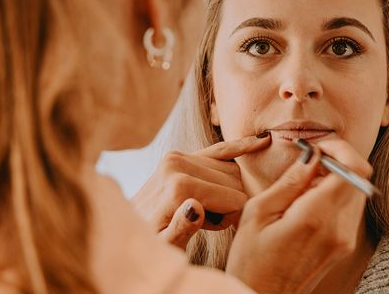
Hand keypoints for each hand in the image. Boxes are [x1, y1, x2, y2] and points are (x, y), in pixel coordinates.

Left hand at [132, 133, 270, 249]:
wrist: (125, 232)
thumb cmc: (150, 244)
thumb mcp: (164, 247)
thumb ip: (180, 229)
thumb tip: (196, 207)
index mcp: (178, 186)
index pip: (234, 199)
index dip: (232, 218)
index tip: (214, 229)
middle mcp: (177, 164)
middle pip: (234, 182)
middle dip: (230, 204)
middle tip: (210, 221)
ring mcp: (178, 156)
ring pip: (231, 168)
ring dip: (228, 190)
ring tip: (208, 210)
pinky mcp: (180, 154)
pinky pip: (218, 149)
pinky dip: (240, 146)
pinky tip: (263, 141)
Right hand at [226, 138, 371, 293]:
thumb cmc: (251, 259)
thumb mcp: (258, 212)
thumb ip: (290, 180)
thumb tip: (312, 155)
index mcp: (317, 216)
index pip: (354, 168)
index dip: (340, 148)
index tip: (317, 146)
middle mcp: (339, 228)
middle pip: (359, 176)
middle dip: (337, 159)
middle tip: (308, 158)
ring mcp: (345, 239)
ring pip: (356, 190)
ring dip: (336, 176)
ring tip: (303, 181)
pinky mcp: (344, 245)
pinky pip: (349, 206)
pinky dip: (334, 193)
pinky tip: (307, 200)